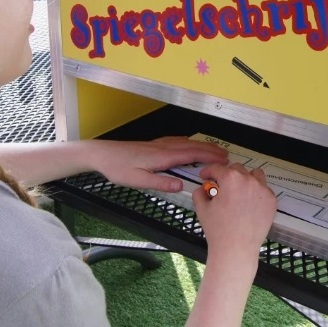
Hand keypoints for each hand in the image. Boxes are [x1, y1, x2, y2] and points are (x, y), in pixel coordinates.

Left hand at [91, 137, 228, 191]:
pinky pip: (177, 141)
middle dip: (210, 149)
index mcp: (163, 156)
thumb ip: (160, 182)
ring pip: (186, 142)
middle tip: (226, 155)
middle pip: (192, 146)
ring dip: (201, 145)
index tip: (223, 160)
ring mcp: (159, 144)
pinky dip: (189, 142)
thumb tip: (181, 185)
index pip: (191, 155)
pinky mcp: (153, 145)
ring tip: (214, 149)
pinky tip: (189, 143)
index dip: (209, 157)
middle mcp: (163, 147)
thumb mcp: (138, 180)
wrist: (102, 154)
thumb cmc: (118, 167)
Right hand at [193, 163, 276, 258]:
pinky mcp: (271, 201)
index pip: (217, 168)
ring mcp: (262, 190)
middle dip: (226, 175)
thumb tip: (203, 188)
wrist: (236, 250)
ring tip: (239, 190)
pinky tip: (249, 202)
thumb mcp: (202, 208)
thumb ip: (199, 193)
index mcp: (230, 179)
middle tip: (221, 187)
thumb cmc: (218, 230)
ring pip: (254, 174)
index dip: (208, 171)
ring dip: (245, 178)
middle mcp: (248, 180)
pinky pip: (264, 188)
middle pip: (236, 168)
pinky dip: (256, 191)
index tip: (206, 176)